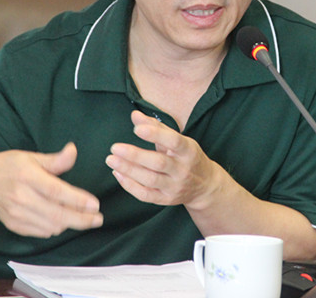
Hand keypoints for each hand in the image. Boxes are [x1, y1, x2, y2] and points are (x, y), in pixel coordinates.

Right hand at [0, 143, 102, 237]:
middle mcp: (21, 197)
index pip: (56, 192)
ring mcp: (16, 214)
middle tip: (98, 219)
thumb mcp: (32, 157)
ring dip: (70, 224)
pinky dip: (55, 228)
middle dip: (81, 219)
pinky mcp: (14, 225)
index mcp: (28, 177)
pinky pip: (41, 232)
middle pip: (56, 214)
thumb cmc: (9, 166)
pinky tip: (63, 221)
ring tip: (83, 217)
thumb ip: (56, 159)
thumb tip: (73, 150)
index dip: (78, 200)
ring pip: (51, 226)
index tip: (95, 204)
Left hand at [105, 111, 219, 209]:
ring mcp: (175, 187)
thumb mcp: (178, 139)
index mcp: (188, 151)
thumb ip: (155, 127)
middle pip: (158, 163)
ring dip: (128, 170)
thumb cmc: (186, 156)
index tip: (137, 129)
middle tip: (114, 147)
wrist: (205, 186)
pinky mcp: (166, 200)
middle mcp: (183, 170)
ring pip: (150, 180)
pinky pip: (146, 195)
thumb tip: (135, 115)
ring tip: (111, 160)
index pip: (173, 141)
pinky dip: (130, 185)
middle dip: (135, 155)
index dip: (155, 135)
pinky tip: (118, 174)